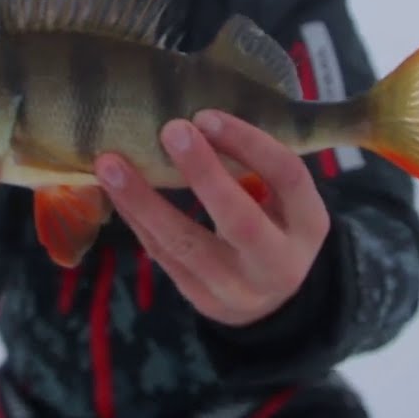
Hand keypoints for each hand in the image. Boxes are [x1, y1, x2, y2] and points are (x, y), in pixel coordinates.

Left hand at [95, 110, 330, 326]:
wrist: (272, 302)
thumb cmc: (274, 225)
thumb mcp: (285, 198)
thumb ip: (256, 164)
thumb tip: (198, 116)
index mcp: (309, 224)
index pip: (287, 177)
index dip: (249, 143)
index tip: (207, 115)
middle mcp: (278, 262)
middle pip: (240, 220)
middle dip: (203, 174)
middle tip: (170, 130)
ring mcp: (238, 289)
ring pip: (185, 244)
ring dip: (143, 201)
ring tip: (109, 164)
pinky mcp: (200, 299)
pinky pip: (162, 255)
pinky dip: (136, 218)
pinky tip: (113, 189)